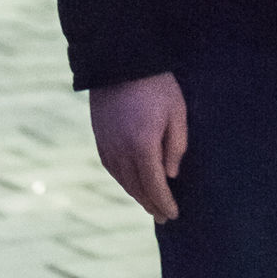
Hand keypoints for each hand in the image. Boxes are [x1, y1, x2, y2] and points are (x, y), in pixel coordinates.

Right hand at [90, 74, 187, 222]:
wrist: (120, 60)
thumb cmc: (156, 84)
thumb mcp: (177, 112)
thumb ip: (176, 146)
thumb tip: (170, 175)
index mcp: (142, 146)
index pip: (154, 186)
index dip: (164, 202)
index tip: (173, 215)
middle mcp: (120, 151)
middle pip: (136, 188)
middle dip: (151, 204)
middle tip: (163, 217)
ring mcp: (106, 144)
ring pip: (122, 180)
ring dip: (136, 194)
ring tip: (149, 203)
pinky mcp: (99, 137)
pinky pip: (111, 167)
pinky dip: (123, 180)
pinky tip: (131, 182)